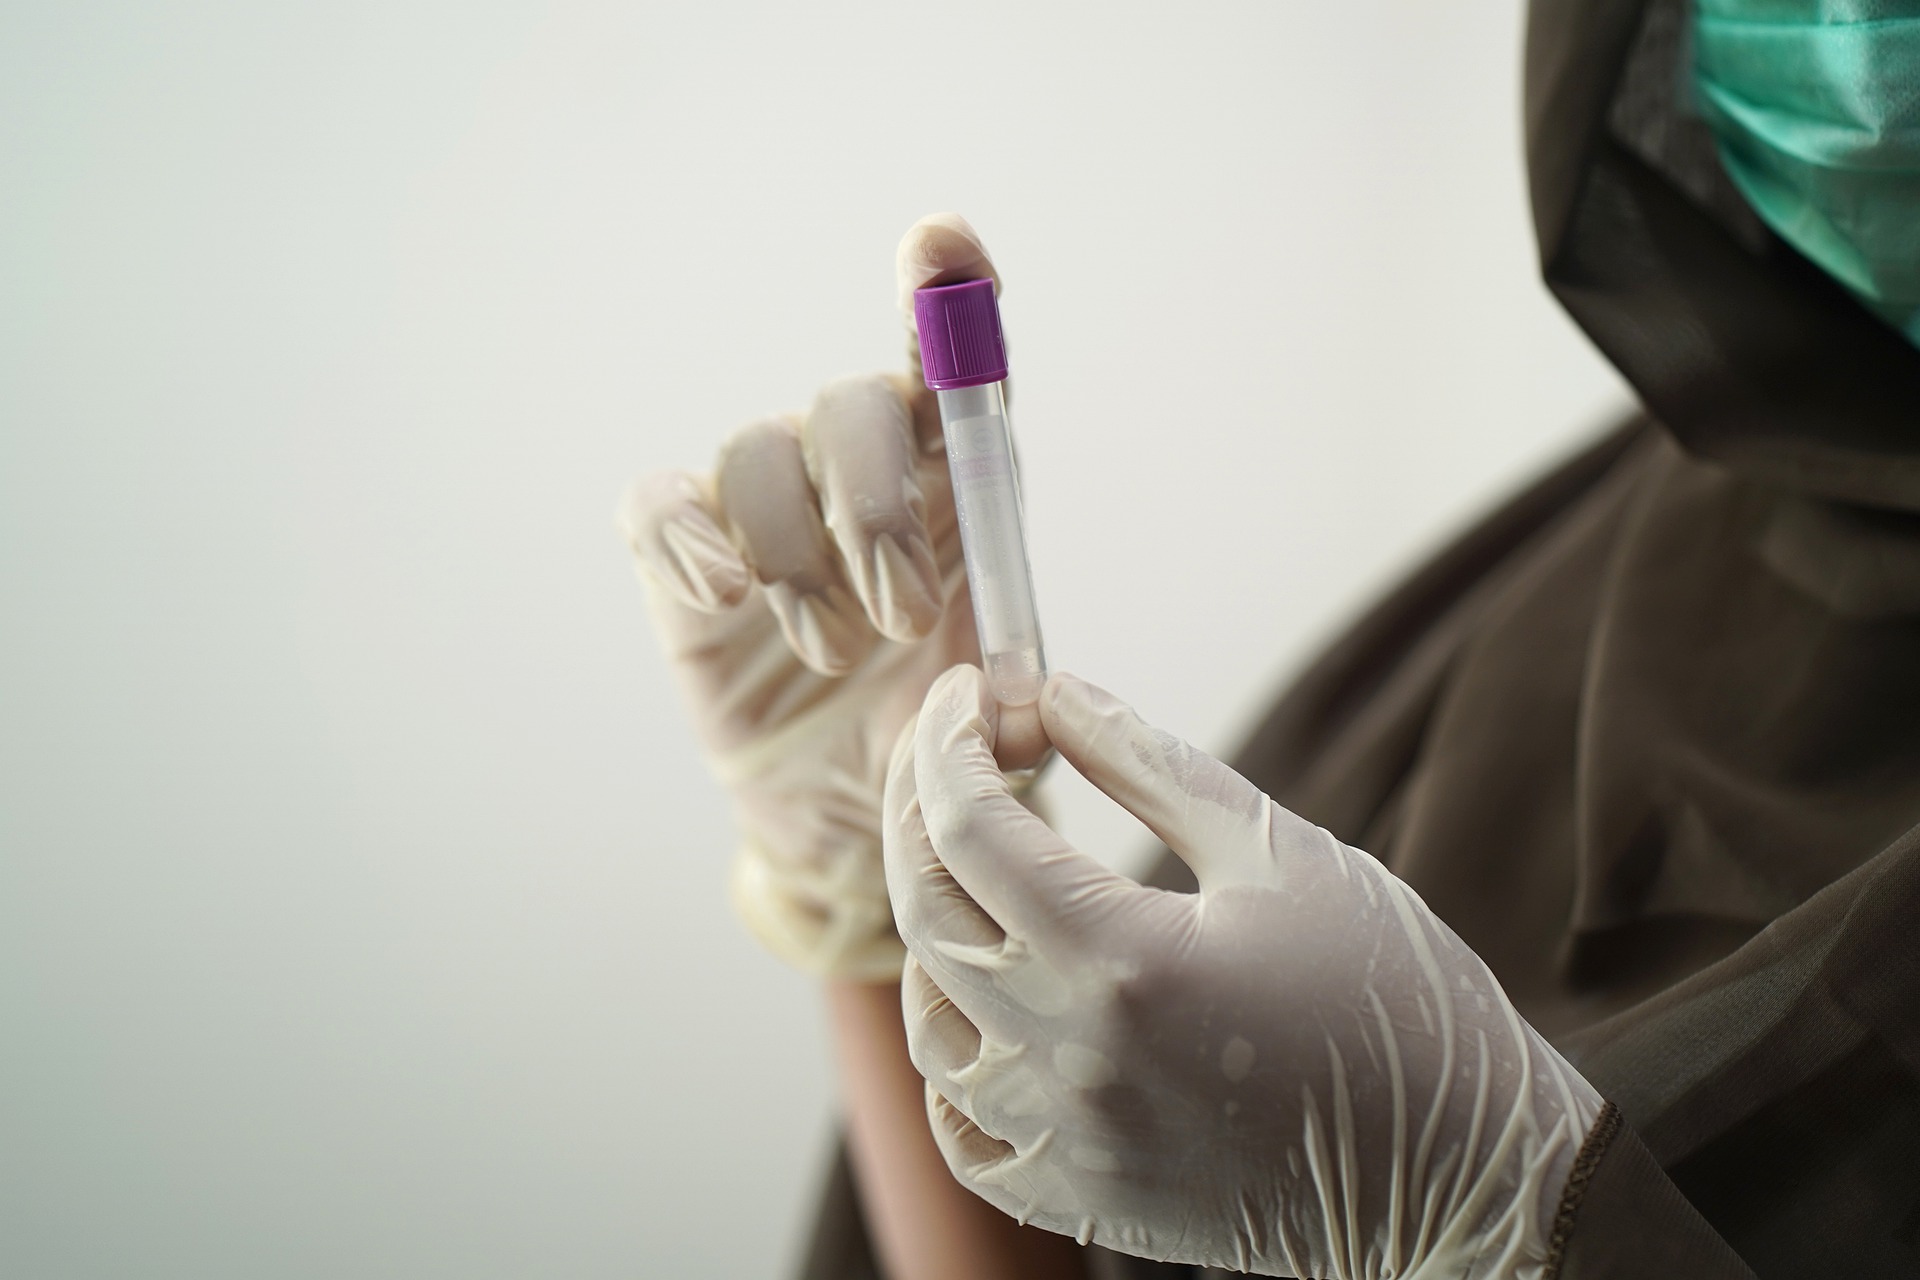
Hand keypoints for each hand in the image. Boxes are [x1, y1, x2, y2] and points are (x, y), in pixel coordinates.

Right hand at [620, 214, 1037, 978]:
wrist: (851, 823)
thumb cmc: (935, 747)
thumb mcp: (998, 735)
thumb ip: (1015, 710)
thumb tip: (1005, 704)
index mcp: (952, 488)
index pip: (950, 369)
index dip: (944, 297)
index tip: (940, 245)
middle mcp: (858, 475)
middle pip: (850, 407)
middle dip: (876, 510)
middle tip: (900, 618)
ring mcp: (764, 509)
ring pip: (758, 454)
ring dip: (798, 559)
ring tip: (832, 653)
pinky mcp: (682, 559)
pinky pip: (662, 506)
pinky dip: (688, 535)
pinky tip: (723, 593)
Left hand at [885, 666, 1603, 1276]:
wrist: (1466, 1172)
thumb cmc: (1393, 1000)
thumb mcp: (1284, 854)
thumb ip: (1154, 767)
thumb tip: (1057, 692)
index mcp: (1125, 961)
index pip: (969, 828)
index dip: (948, 743)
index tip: (967, 693)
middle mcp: (1073, 1060)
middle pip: (927, 913)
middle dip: (919, 811)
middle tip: (952, 753)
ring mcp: (1068, 1144)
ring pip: (929, 1021)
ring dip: (932, 928)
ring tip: (979, 870)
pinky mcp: (1082, 1201)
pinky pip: (961, 1131)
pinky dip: (952, 1057)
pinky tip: (985, 1004)